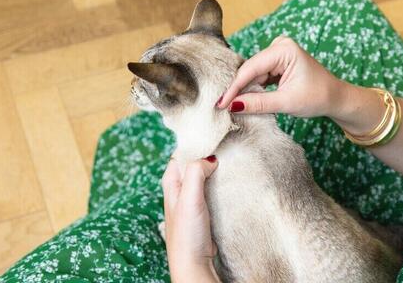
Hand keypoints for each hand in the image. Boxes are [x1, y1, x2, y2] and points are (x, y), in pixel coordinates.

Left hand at [162, 156, 219, 282]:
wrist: (194, 263)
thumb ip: (195, 172)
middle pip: (194, 164)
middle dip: (208, 157)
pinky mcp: (203, 210)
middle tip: (226, 151)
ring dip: (216, 172)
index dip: (196, 145)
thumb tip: (209, 158)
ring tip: (231, 164)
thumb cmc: (187, 233)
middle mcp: (179, 189)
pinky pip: (212, 190)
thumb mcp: (189, 198)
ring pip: (204, 177)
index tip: (214, 140)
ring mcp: (191, 200)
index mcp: (171, 182)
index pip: (181, 154)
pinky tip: (230, 183)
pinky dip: (220, 185)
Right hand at [217, 36, 345, 117]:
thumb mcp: (286, 103)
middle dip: (238, 89)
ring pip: (252, 74)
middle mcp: (279, 46)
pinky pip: (259, 76)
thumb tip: (233, 106)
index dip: (234, 87)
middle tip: (222, 107)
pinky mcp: (277, 63)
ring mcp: (278, 54)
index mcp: (284, 50)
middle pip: (249, 70)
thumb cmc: (318, 97)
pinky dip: (253, 89)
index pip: (250, 69)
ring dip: (245, 90)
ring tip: (231, 106)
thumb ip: (258, 103)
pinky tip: (245, 100)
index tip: (221, 103)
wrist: (335, 98)